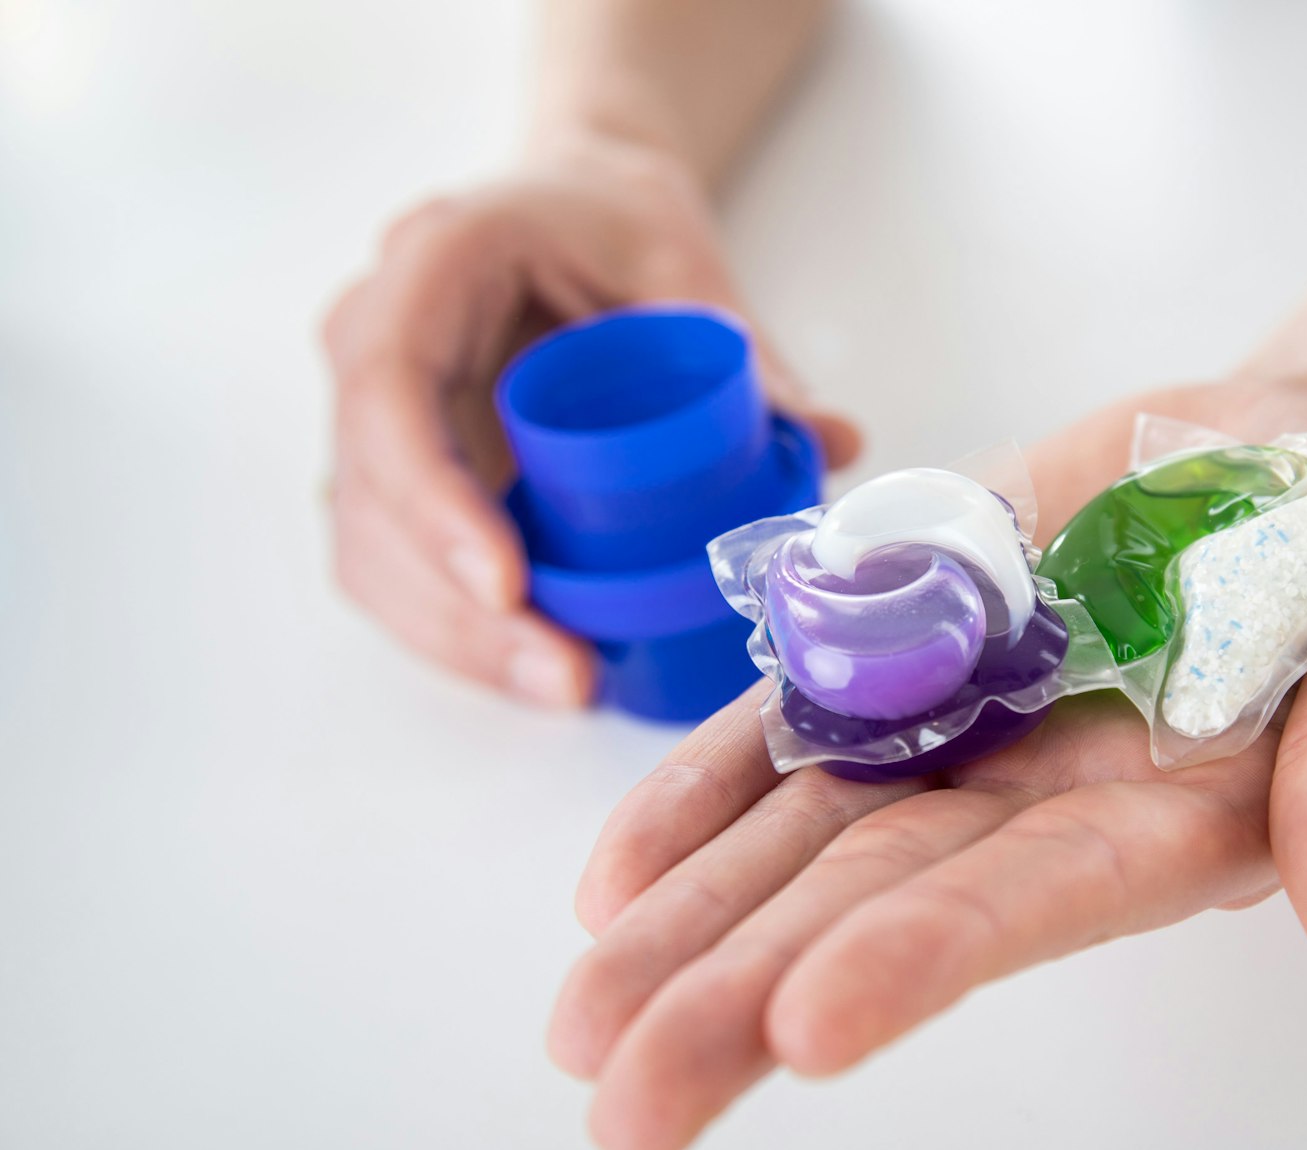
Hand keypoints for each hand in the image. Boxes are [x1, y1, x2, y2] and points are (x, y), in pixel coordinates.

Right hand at [320, 137, 859, 704]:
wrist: (575, 202)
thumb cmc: (617, 223)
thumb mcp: (688, 266)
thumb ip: (751, 354)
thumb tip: (833, 441)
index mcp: (433, 260)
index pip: (390, 387)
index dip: (436, 498)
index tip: (511, 583)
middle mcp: (373, 332)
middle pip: (370, 493)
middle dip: (459, 609)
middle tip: (565, 674)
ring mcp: (372, 409)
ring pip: (370, 549)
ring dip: (458, 639)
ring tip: (566, 685)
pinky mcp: (394, 470)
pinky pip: (394, 565)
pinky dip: (458, 632)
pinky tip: (537, 667)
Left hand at [548, 380, 1306, 1149]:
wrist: (1297, 445)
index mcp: (1163, 825)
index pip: (1030, 900)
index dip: (927, 956)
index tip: (812, 1025)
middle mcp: (1040, 803)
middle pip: (876, 903)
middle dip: (746, 996)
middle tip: (622, 1096)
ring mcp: (962, 728)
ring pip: (804, 838)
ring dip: (690, 923)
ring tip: (578, 1023)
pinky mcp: (910, 642)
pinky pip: (791, 724)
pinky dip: (703, 793)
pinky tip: (615, 876)